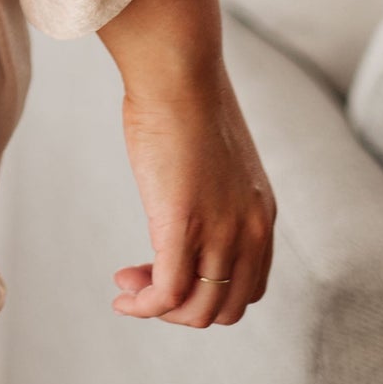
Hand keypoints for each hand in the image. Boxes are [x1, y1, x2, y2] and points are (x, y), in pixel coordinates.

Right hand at [111, 64, 274, 328]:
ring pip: (198, 310)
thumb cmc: (184, 101)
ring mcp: (220, 231)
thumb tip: (185, 197)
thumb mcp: (215, 158)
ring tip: (127, 286)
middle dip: (182, 307)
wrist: (178, 73)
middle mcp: (250, 231)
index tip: (168, 270)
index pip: (247, 286)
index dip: (206, 291)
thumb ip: (212, 189)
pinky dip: (144, 307)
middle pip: (225, 307)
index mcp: (260, 214)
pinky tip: (122, 297)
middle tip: (142, 281)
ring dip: (159, 309)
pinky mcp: (183, 226)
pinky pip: (168, 293)